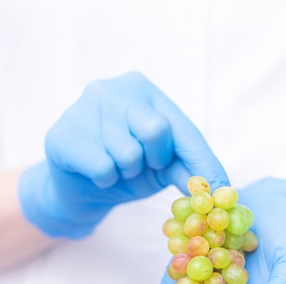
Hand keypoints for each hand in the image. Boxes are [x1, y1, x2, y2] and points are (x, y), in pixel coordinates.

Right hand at [19, 72, 228, 237]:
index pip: (182, 127)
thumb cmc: (122, 171)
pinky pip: (102, 167)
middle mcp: (112, 89)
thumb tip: (223, 192)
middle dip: (153, 161)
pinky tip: (93, 172)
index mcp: (143, 91)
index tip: (221, 192)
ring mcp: (83, 107)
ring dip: (125, 173)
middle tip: (139, 166)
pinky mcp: (62, 133)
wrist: (75, 190)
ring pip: (127, 153)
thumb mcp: (161, 168)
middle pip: (156, 131)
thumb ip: (189, 171)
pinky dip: (104, 180)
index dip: (203, 162)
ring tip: (113, 168)